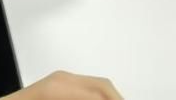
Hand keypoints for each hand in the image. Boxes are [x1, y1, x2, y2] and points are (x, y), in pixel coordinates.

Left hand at [5, 70, 123, 99]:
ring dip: (108, 96)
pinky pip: (86, 86)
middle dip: (117, 97)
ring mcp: (60, 78)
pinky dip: (97, 95)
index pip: (99, 96)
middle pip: (104, 86)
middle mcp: (62, 78)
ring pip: (97, 85)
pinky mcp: (58, 81)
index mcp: (58, 89)